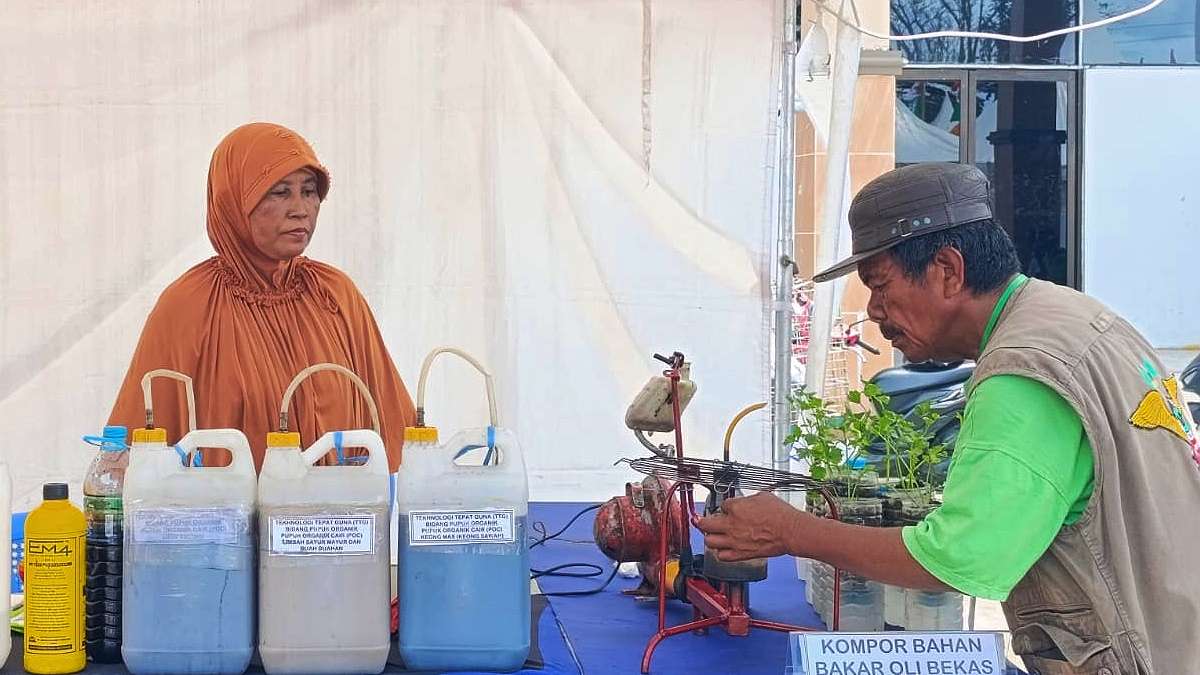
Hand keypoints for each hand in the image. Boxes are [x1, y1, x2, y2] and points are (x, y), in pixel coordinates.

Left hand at [696, 492, 816, 561]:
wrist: (790, 531)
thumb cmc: (780, 514)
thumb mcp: (762, 496)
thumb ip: (748, 500)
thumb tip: (744, 502)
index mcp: (735, 507)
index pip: (721, 505)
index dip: (725, 507)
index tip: (728, 509)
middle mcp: (731, 524)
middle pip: (705, 524)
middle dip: (702, 522)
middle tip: (700, 521)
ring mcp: (734, 541)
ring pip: (709, 541)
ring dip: (710, 538)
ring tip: (712, 536)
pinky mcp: (741, 554)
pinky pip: (722, 556)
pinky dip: (721, 553)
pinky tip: (724, 549)